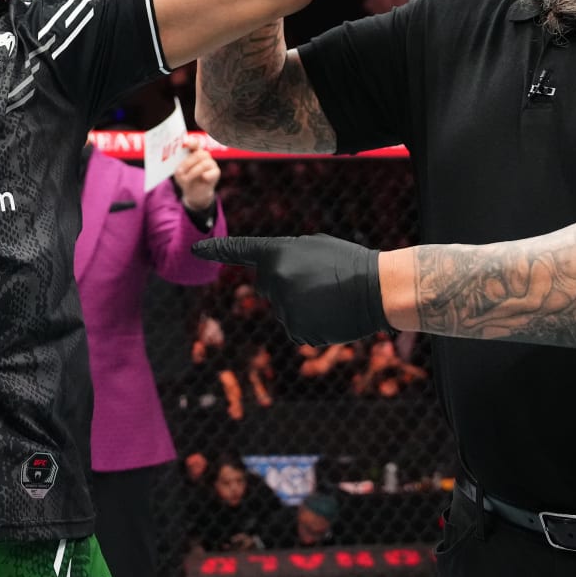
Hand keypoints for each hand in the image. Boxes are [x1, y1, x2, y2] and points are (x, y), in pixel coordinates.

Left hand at [174, 148, 221, 212]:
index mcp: (194, 152)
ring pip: (204, 164)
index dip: (192, 143)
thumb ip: (179, 169)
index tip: (186, 144)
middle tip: (180, 171)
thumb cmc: (185, 179)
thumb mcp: (179, 174)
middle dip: (188, 163)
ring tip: (186, 179)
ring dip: (193, 172)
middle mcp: (204, 156)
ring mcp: (211, 163)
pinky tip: (203, 178)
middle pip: (199, 154)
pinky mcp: (216, 172)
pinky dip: (206, 175)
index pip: (195, 144)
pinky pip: (212, 172)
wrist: (193, 193)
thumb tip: (180, 171)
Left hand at [193, 234, 390, 346]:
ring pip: (283, 310)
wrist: (379, 288)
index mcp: (278, 252)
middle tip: (318, 281)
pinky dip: (310, 324)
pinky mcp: (297, 329)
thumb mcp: (314, 247)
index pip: (240, 250)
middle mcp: (275, 278)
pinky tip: (330, 314)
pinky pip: (296, 328)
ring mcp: (284, 306)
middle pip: (268, 287)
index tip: (196, 247)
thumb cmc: (349, 262)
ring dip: (302, 306)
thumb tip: (271, 275)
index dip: (216, 249)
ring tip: (330, 296)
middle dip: (286, 285)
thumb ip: (286, 257)